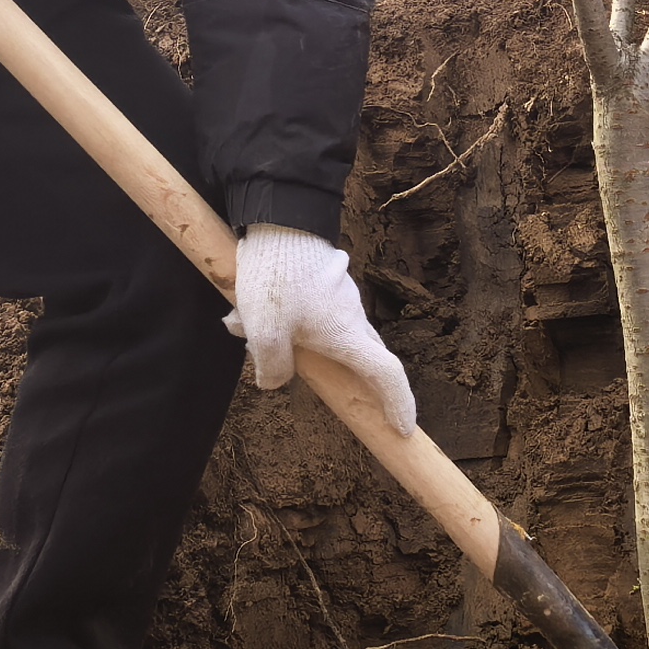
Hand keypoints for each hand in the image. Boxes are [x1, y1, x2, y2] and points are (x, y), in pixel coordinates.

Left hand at [226, 226, 417, 435]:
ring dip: (295, 339)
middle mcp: (352, 316)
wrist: (279, 219)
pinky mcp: (323, 279)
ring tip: (246, 329)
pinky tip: (245, 310)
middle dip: (347, 376)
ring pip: (328, 330)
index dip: (398, 404)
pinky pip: (311, 308)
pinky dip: (286, 318)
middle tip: (330, 391)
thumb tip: (274, 380)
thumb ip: (272, 368)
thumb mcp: (265, 333)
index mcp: (347, 334)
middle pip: (361, 355)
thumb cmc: (278, 280)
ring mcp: (341, 295)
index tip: (403, 429)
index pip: (386, 376)